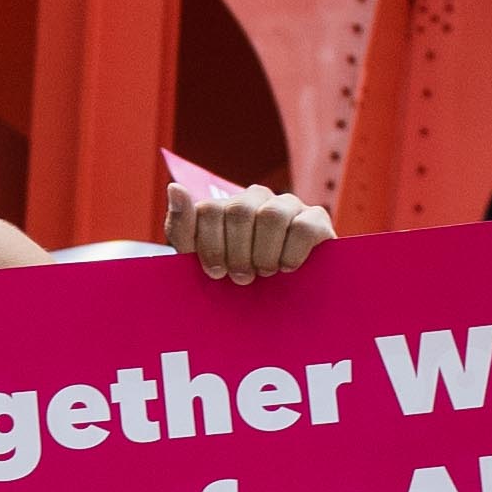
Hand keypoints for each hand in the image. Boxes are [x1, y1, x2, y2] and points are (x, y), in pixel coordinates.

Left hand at [165, 180, 334, 283]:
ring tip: (265, 272)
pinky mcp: (317, 219)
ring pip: (272, 215)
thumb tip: (175, 188)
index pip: (208, 209)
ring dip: (264, 253)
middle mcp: (256, 198)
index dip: (210, 246)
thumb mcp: (200, 259)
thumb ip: (183, 226)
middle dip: (236, 253)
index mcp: (225, 205)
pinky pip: (304, 227)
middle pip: (239, 211)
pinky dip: (292, 253)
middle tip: (241, 277)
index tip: (215, 272)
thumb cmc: (236, 278)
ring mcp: (288, 205)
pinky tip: (287, 268)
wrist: (280, 303)